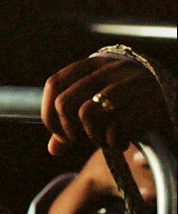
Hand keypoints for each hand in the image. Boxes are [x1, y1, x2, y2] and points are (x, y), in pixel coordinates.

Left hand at [41, 54, 165, 156]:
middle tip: (83, 142)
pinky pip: (113, 127)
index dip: (49, 113)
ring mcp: (131, 83)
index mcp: (96, 64)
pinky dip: (112, 142)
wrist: (176, 107)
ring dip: (92, 137)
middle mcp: (112, 69)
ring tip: (105, 141)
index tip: (60, 134)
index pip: (55, 84)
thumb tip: (53, 149)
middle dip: (68, 131)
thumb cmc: (133, 108)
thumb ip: (75, 123)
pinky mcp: (148, 102)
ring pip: (86, 113)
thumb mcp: (103, 108)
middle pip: (66, 102)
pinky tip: (121, 143)